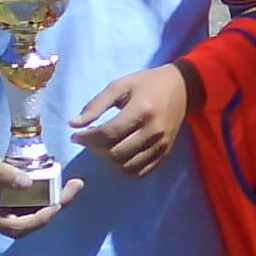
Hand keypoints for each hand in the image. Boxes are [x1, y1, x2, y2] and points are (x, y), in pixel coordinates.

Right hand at [0, 135, 82, 238]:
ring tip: (74, 183)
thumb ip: (0, 174)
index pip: (18, 227)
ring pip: (36, 211)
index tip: (58, 203)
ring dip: (56, 199)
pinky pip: (34, 199)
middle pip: (32, 221)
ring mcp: (4, 206)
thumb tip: (28, 185)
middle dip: (56, 207)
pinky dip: (48, 191)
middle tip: (76, 186)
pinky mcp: (10, 196)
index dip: (40, 219)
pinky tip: (60, 178)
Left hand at [70, 63, 187, 177]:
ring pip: (127, 166)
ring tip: (103, 148)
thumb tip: (73, 124)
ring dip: (108, 161)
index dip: (87, 138)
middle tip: (90, 140)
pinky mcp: (165, 152)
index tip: (76, 135)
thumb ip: (96, 104)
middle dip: (95, 150)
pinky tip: (118, 156)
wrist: (182, 88)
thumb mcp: (121, 85)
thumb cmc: (148, 83)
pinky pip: (141, 172)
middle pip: (116, 153)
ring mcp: (161, 144)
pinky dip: (124, 169)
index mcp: (141, 110)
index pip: (108, 133)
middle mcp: (153, 130)